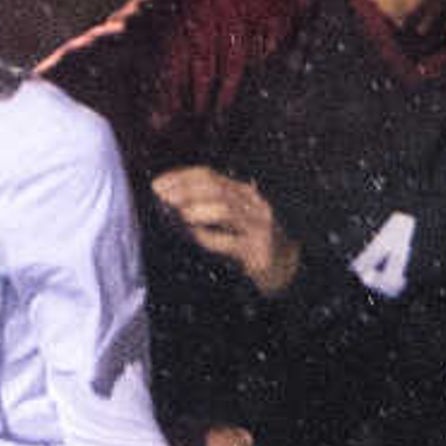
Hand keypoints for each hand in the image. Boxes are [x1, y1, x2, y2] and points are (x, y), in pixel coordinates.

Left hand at [152, 167, 300, 294]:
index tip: (157, 184)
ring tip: (179, 215)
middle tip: (161, 197)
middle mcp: (253, 204)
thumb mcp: (231, 220)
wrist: (287, 269)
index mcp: (243, 193)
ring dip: (198, 210)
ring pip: (226, 210)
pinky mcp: (259, 251)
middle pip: (215, 188)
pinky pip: (231, 242)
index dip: (181, 177)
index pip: (209, 175)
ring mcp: (258, 227)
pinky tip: (196, 237)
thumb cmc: (250, 243)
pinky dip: (210, 238)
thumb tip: (168, 203)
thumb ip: (207, 208)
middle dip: (185, 190)